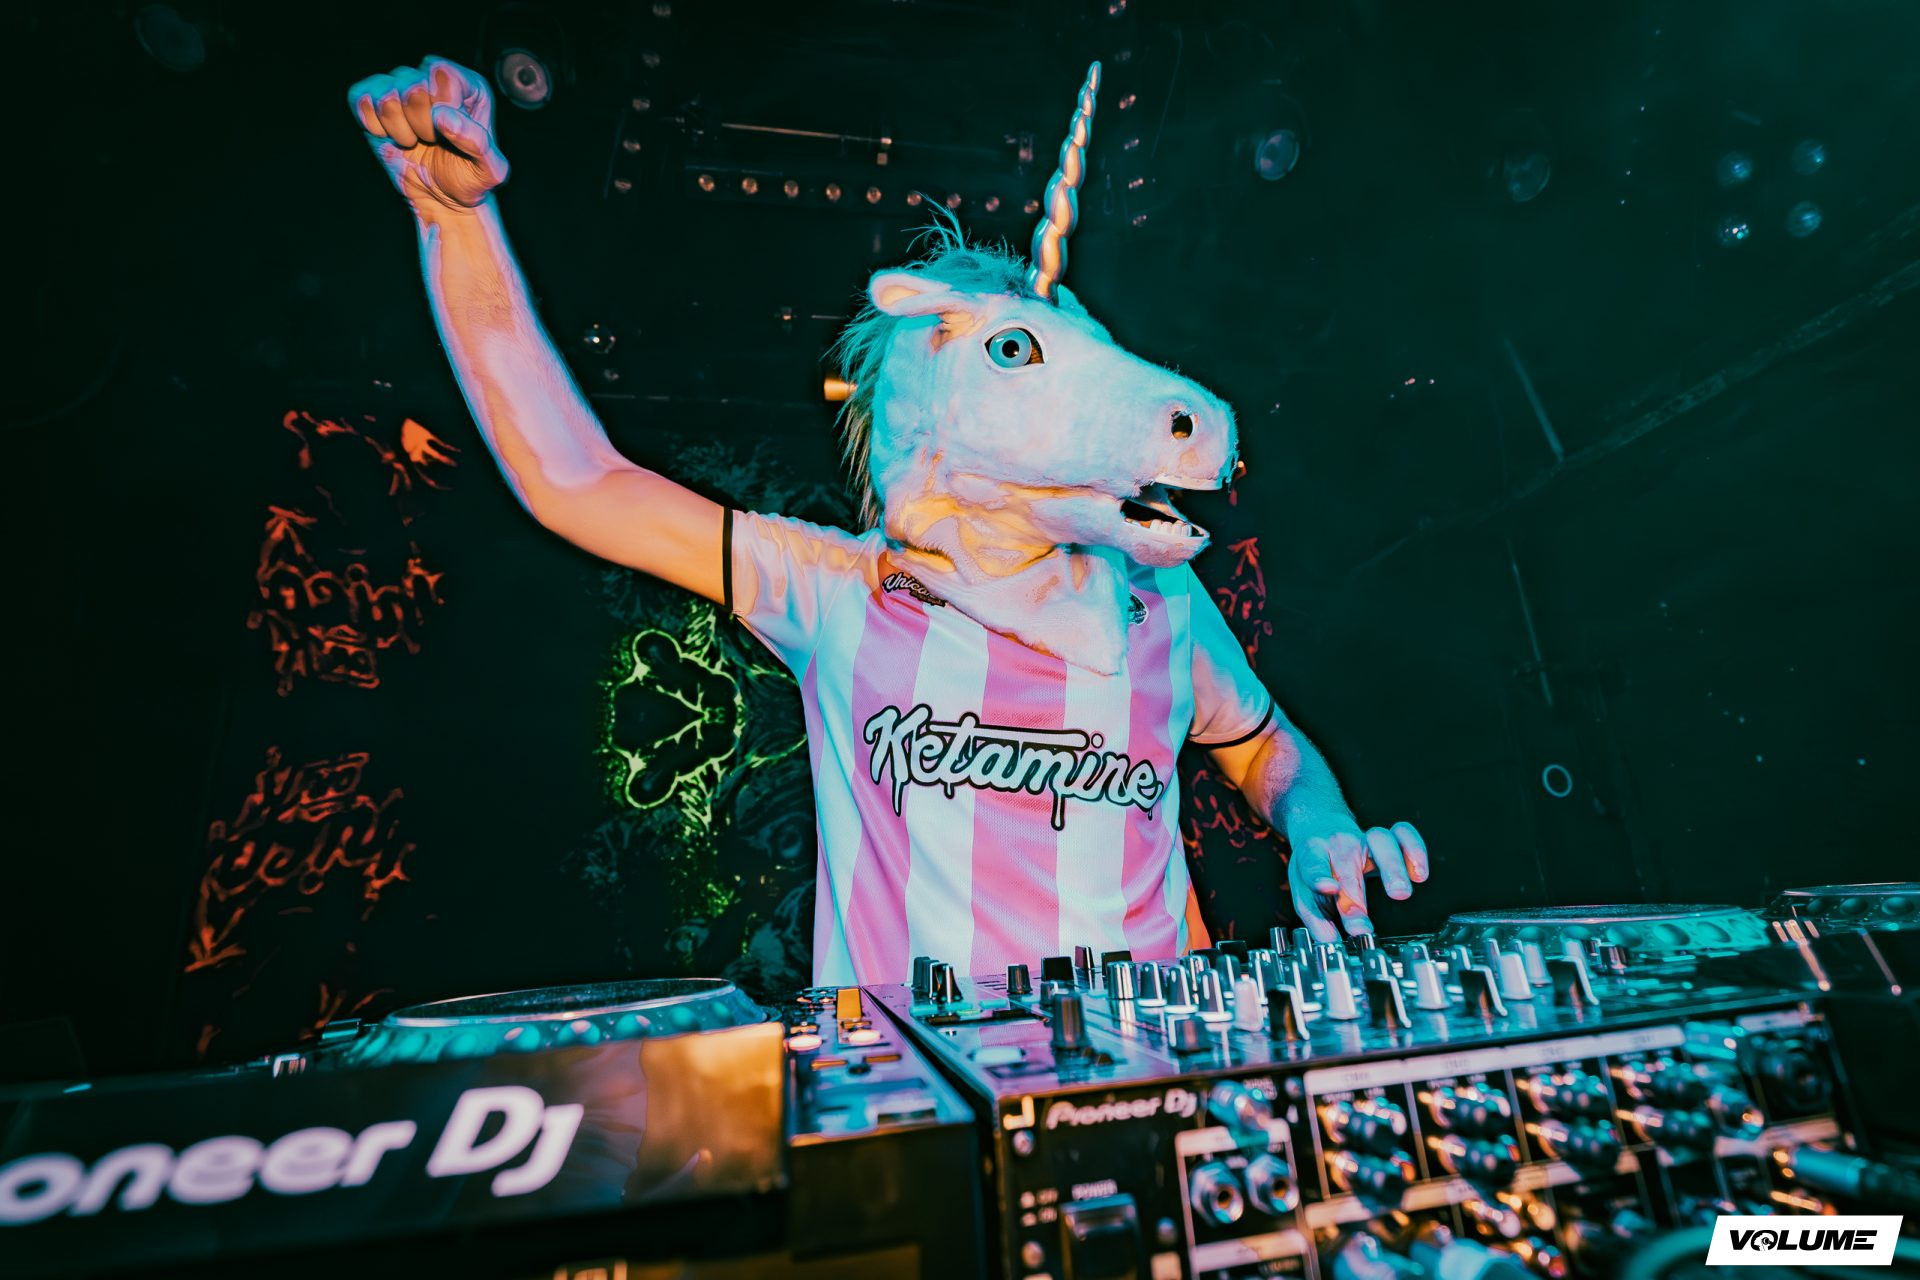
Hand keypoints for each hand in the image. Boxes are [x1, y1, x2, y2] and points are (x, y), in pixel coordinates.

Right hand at [347, 58, 508, 212]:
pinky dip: (373, 126)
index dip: (441, 106)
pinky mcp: (373, 100)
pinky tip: (392, 137)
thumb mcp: (489, 170)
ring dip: (398, 128)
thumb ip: (477, 142)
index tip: (450, 133)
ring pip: (384, 93)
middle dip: (421, 123)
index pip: (442, 73)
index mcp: (467, 85)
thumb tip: (442, 115)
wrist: (442, 199)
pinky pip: (360, 98)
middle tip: (432, 140)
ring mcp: (401, 87)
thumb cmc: (469, 179)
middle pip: (411, 83)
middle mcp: (433, 78)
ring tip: (414, 140)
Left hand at [1286, 816, 1427, 942]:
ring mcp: (1365, 837)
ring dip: (1393, 867)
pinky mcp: (1388, 836)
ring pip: (1381, 841)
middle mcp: (1340, 843)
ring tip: (1401, 894)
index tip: (1329, 890)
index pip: (1313, 865)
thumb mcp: (1306, 890)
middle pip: (1348, 862)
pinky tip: (1419, 875)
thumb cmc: (1317, 864)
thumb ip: (1317, 918)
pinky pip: (1404, 834)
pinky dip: (1415, 850)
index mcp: (1313, 853)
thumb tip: (1329, 942)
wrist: (1322, 828)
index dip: (1319, 877)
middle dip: (1356, 896)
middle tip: (1362, 927)